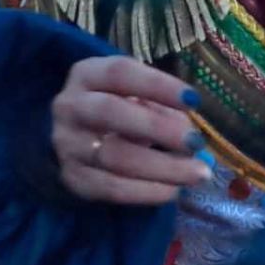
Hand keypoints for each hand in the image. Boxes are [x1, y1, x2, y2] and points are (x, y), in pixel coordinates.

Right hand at [51, 55, 210, 204]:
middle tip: (194, 142)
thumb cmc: (118, 112)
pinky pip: (111, 188)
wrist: (77, 143)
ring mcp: (66, 143)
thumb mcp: (135, 98)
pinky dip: (147, 191)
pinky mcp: (73, 177)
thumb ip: (161, 109)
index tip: (193, 101)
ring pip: (113, 156)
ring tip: (197, 173)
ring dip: (161, 167)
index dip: (157, 85)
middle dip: (155, 127)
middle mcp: (69, 106)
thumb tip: (189, 136)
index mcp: (86, 76)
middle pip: (108, 111)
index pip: (119, 73)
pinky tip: (173, 190)